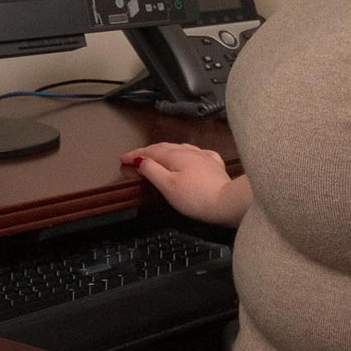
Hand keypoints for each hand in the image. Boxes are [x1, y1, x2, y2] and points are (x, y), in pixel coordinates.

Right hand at [119, 142, 250, 226]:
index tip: (122, 158)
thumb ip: (152, 171)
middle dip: (148, 151)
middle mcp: (189, 151)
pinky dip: (186, 153)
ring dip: (166, 150)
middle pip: (165, 147)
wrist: (227, 202)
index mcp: (175, 156)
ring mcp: (204, 156)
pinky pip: (197, 153)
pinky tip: (190, 156)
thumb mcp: (168, 186)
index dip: (135, 154)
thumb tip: (140, 160)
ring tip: (157, 155)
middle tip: (135, 157)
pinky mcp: (215, 164)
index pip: (150, 151)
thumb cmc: (194, 197)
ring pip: (180, 148)